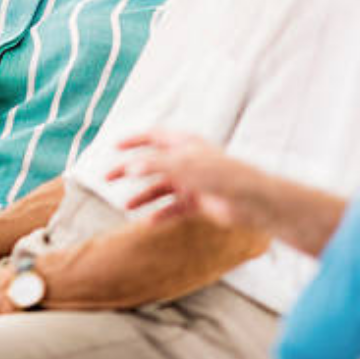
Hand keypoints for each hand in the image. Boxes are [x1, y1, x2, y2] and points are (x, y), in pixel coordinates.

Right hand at [106, 131, 268, 228]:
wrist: (252, 201)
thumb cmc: (220, 175)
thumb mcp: (183, 165)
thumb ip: (155, 165)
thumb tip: (129, 168)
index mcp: (184, 144)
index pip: (153, 136)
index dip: (133, 140)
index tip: (113, 146)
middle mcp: (186, 161)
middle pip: (150, 163)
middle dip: (128, 170)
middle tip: (107, 178)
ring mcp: (192, 181)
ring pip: (160, 187)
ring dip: (142, 195)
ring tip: (126, 205)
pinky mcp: (198, 202)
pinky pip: (173, 208)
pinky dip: (160, 214)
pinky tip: (148, 222)